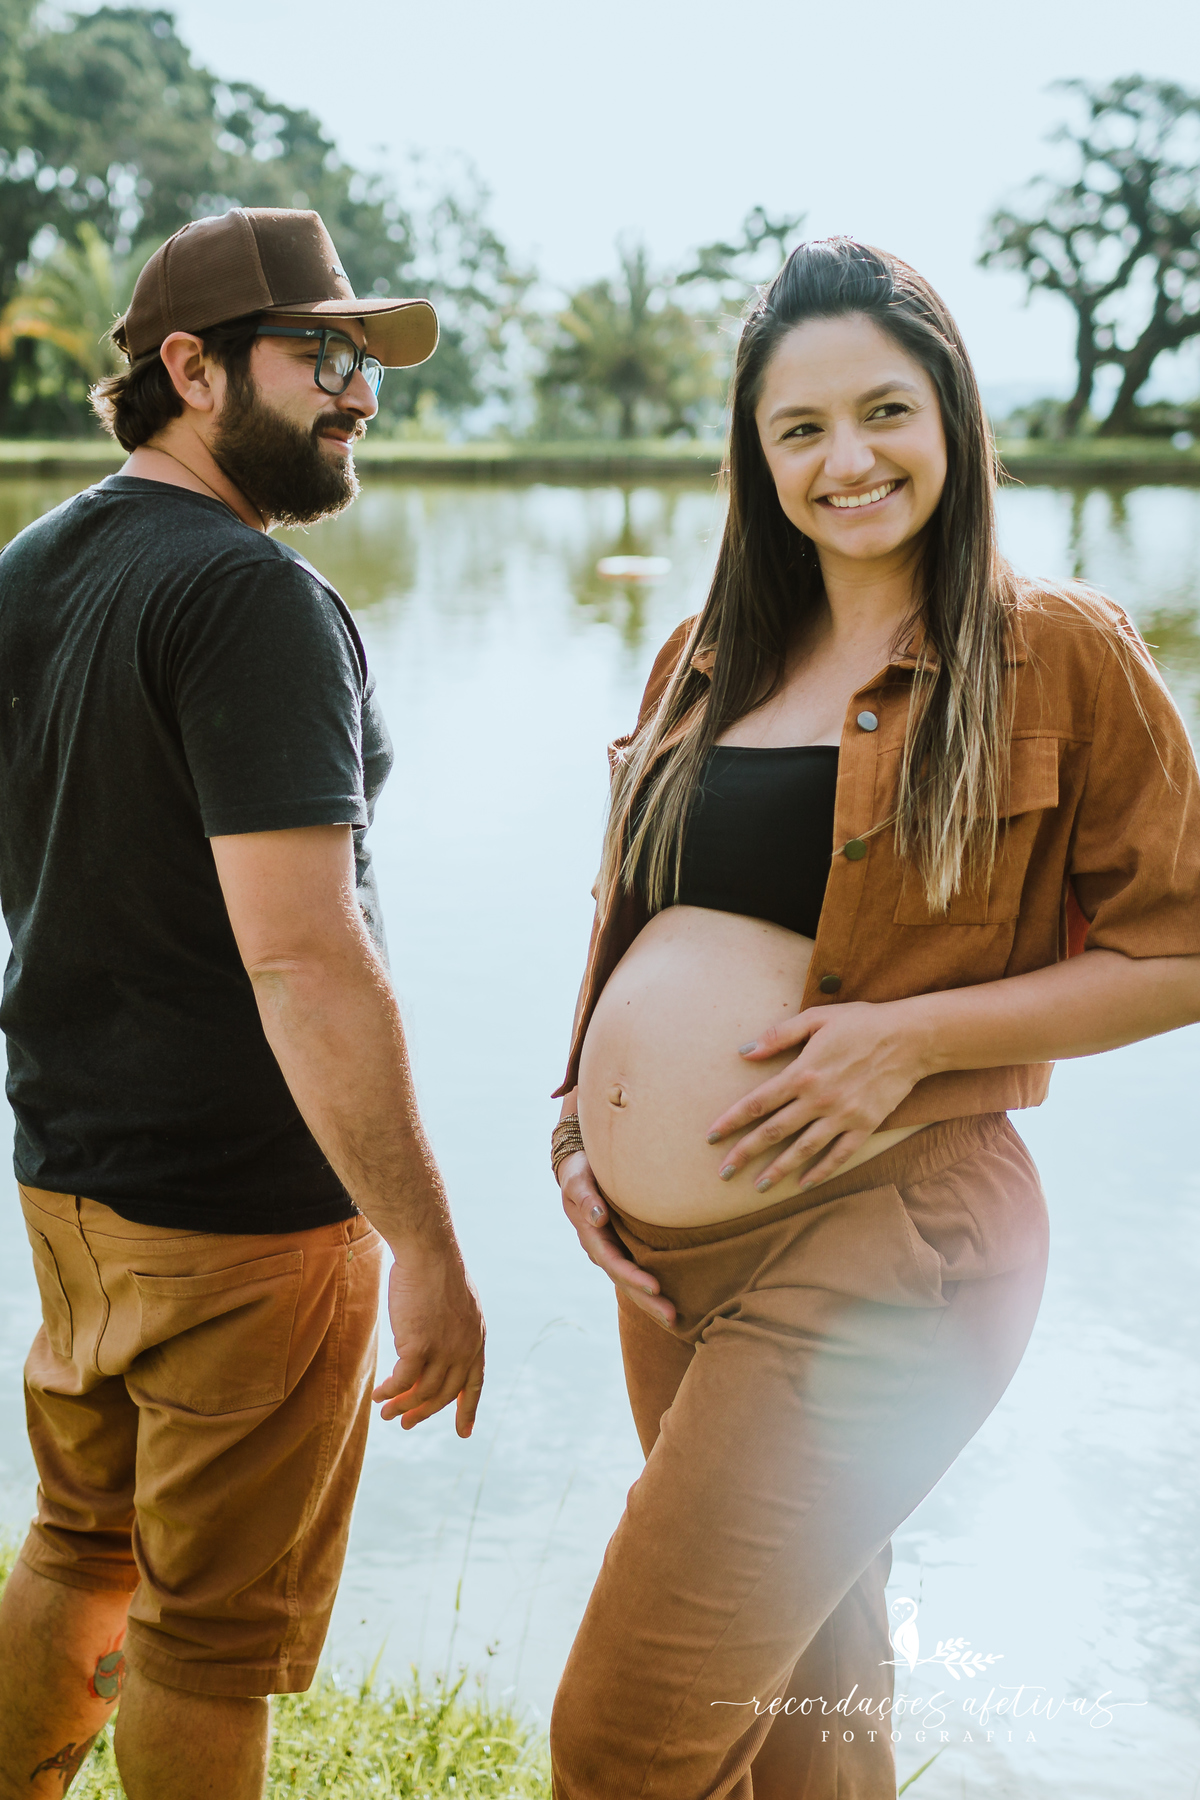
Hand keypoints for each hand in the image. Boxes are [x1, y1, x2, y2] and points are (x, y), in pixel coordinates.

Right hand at [372, 1237, 485, 1433]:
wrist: (428, 1251)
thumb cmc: (436, 1270)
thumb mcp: (457, 1304)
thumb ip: (454, 1331)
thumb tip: (435, 1352)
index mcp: (477, 1339)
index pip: (474, 1383)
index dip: (467, 1409)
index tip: (464, 1432)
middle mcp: (465, 1349)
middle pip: (444, 1394)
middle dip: (424, 1413)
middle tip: (407, 1424)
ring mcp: (443, 1349)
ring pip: (422, 1393)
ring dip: (402, 1406)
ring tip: (386, 1414)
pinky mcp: (419, 1346)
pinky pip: (402, 1381)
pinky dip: (389, 1392)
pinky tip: (378, 1395)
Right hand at [558, 1151, 675, 1326]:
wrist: (582, 1170)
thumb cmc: (581, 1172)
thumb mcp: (577, 1181)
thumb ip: (586, 1198)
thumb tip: (599, 1219)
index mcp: (592, 1238)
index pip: (614, 1263)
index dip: (633, 1276)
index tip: (655, 1287)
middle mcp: (603, 1251)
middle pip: (626, 1281)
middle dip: (647, 1301)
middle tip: (672, 1316)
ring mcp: (614, 1252)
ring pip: (633, 1283)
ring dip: (652, 1302)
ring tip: (674, 1319)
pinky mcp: (626, 1248)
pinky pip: (640, 1271)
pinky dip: (652, 1290)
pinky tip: (672, 1300)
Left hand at [705, 999, 930, 1192]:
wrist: (911, 1038)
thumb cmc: (862, 1023)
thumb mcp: (816, 1018)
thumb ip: (778, 1035)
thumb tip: (744, 1052)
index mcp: (802, 1073)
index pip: (757, 1103)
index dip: (731, 1121)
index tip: (712, 1137)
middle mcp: (819, 1099)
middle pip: (772, 1133)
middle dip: (744, 1154)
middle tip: (723, 1172)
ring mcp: (843, 1116)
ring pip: (802, 1150)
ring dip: (778, 1170)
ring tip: (758, 1186)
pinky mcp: (865, 1126)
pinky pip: (838, 1155)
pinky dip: (820, 1171)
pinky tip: (804, 1184)